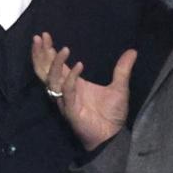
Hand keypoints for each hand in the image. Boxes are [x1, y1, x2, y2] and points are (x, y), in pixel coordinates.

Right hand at [31, 34, 134, 151]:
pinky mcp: (72, 111)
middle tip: (39, 37)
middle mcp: (65, 91)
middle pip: (46, 71)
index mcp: (72, 84)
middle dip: (41, 54)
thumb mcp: (120, 87)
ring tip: (62, 49)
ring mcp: (66, 101)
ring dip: (55, 64)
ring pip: (52, 81)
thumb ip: (122, 69)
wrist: (112, 136)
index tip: (45, 35)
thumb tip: (133, 51)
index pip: (54, 65)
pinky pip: (68, 93)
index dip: (48, 51)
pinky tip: (79, 65)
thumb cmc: (111, 115)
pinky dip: (71, 79)